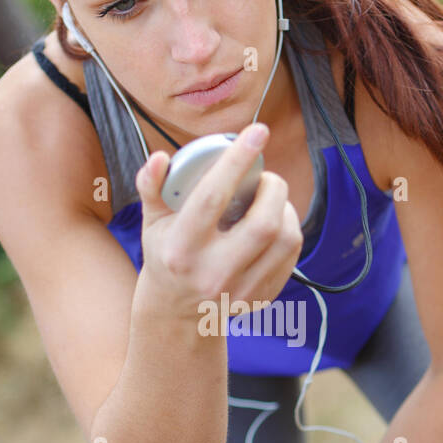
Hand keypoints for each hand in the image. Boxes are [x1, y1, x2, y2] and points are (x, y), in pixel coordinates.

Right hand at [134, 125, 303, 317]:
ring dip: (285, 208)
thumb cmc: (166, 252)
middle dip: (273, 188)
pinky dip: (288, 230)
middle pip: (264, 223)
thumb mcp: (152, 222)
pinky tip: (274, 223)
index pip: (213, 197)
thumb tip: (161, 157)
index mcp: (181, 250)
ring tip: (270, 199)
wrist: (177, 311)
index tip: (257, 131)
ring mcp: (239, 291)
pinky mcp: (260, 298)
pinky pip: (290, 255)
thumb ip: (151, 187)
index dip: (237, 159)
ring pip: (285, 239)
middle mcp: (212, 274)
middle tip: (265, 177)